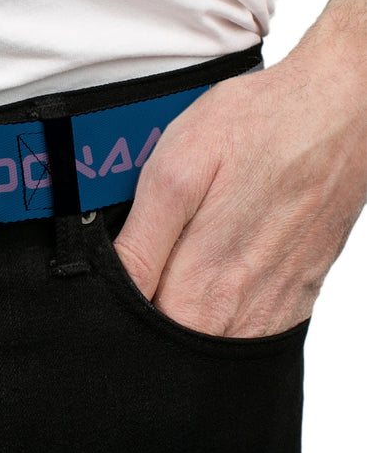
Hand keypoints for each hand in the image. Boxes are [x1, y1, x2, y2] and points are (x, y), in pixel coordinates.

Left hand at [113, 22, 366, 337]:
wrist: (342, 110)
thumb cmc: (258, 130)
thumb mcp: (173, 174)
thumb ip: (139, 245)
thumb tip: (110, 287)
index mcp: (199, 294)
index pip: (136, 337)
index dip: (114, 308)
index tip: (113, 276)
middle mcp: (238, 316)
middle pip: (169, 341)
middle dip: (148, 308)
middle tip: (155, 253)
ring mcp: (271, 311)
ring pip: (204, 337)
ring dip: (184, 304)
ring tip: (189, 251)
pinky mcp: (294, 300)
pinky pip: (243, 326)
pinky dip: (222, 302)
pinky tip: (221, 258)